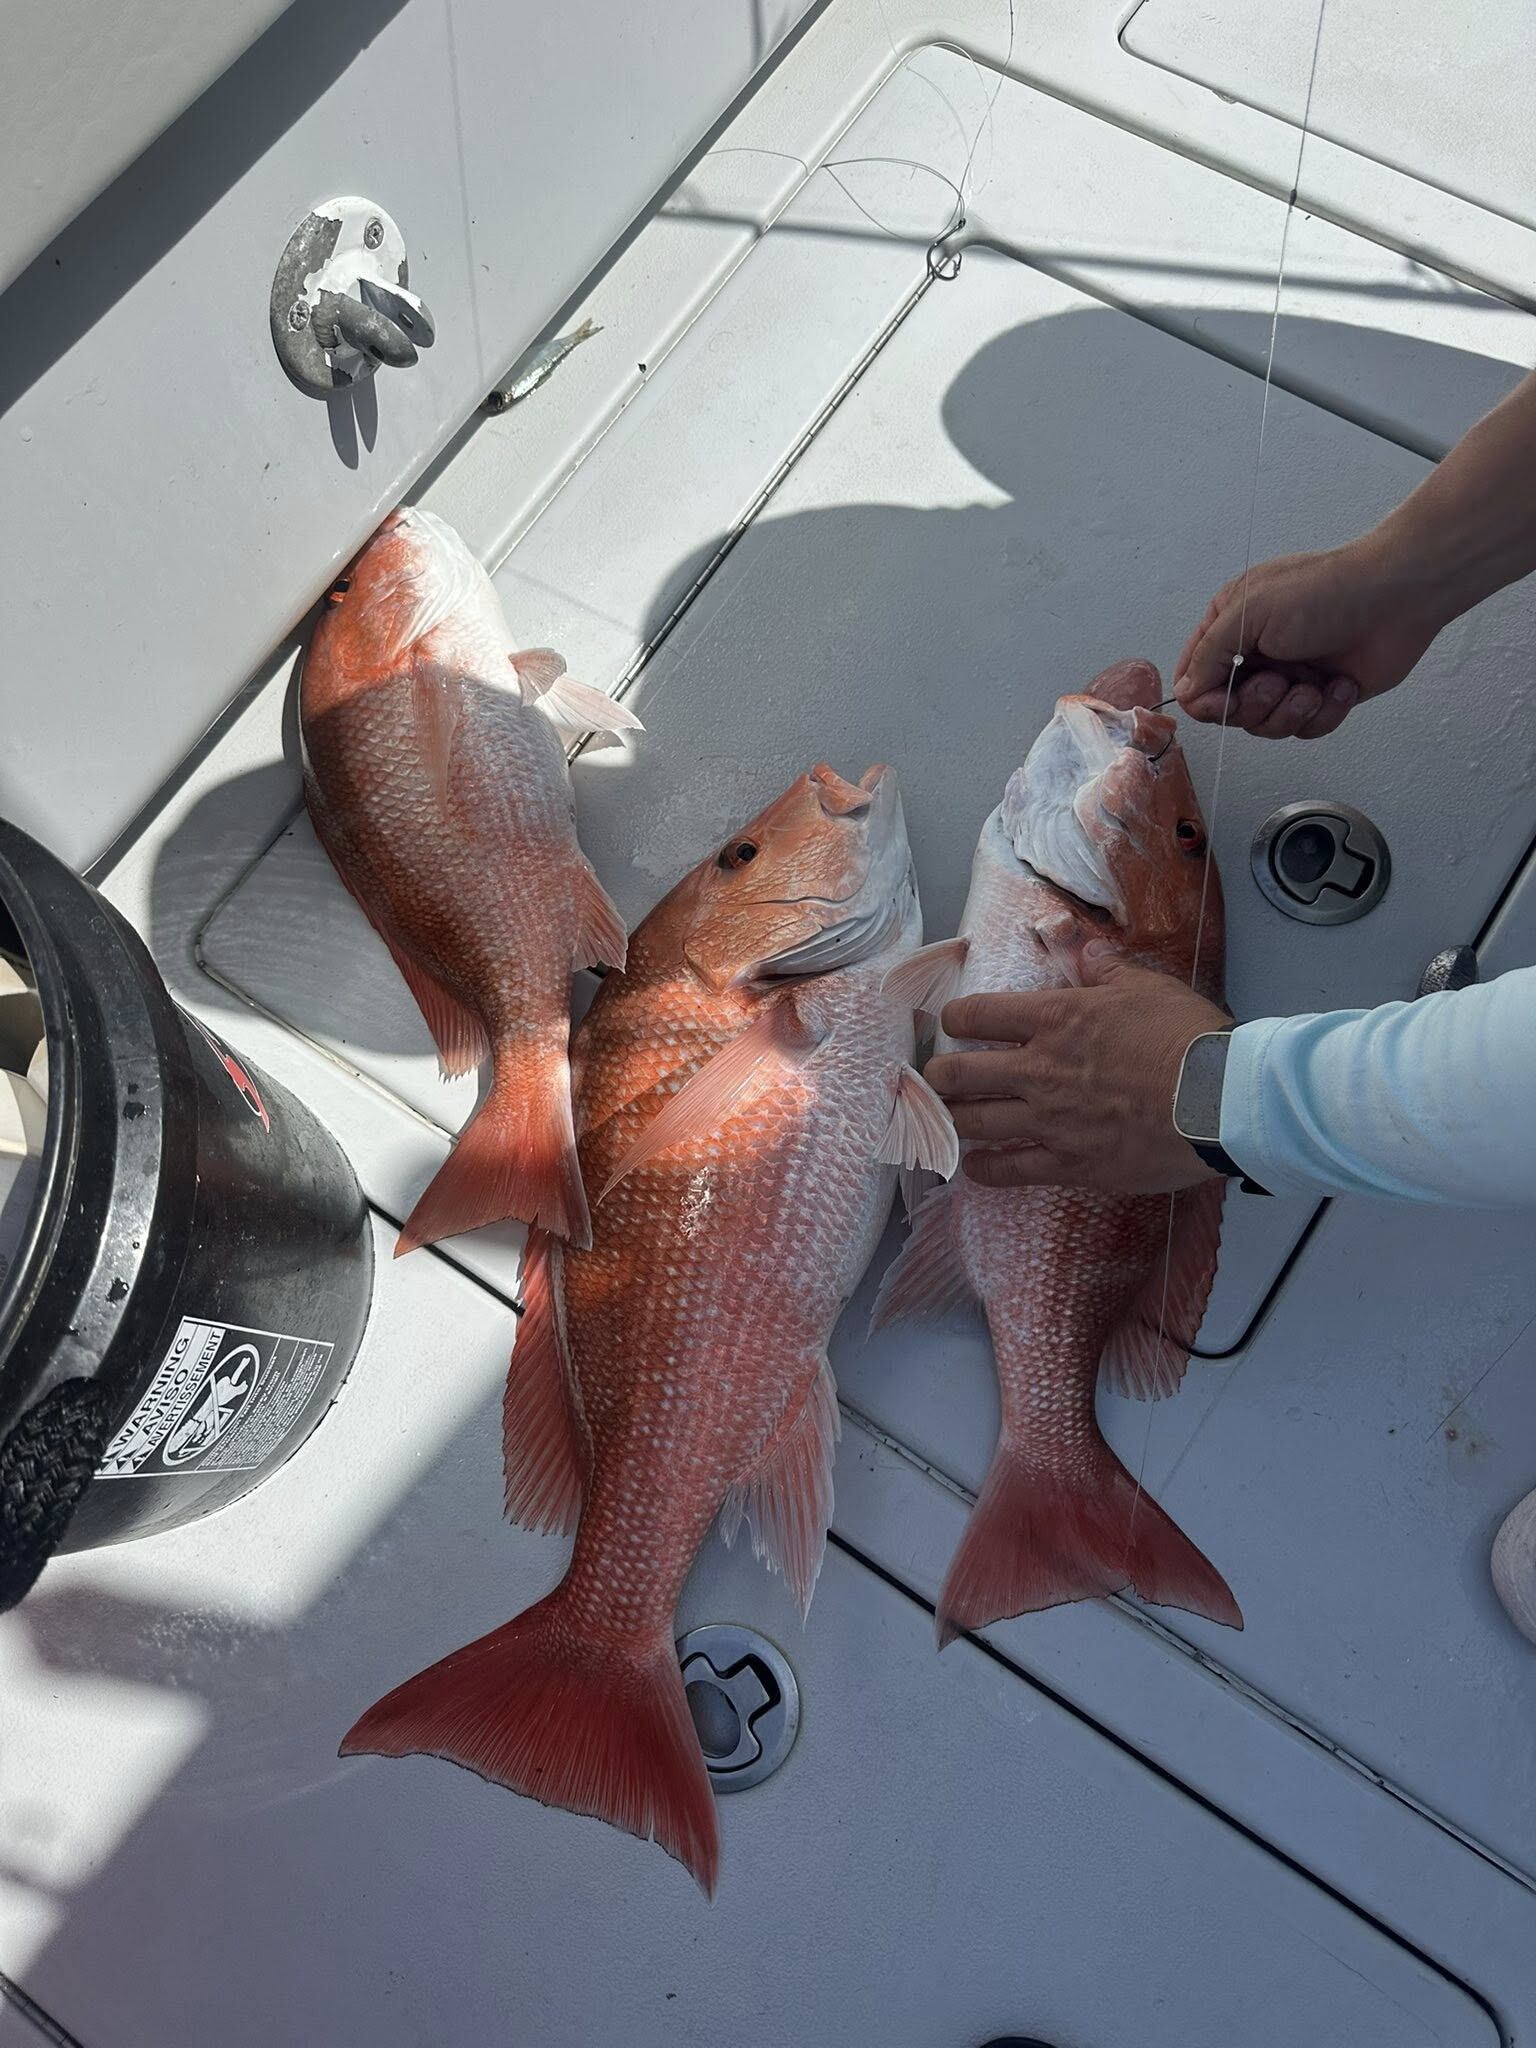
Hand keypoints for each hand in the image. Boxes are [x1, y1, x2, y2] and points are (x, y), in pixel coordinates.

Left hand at [926, 949, 1230, 1192]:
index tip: (952, 1023)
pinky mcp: (1070, 1164)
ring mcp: (1050, 1122)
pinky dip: (984, 1169)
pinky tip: (974, 1166)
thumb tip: (1085, 950)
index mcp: (1055, 1019)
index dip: (955, 1018)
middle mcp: (1039, 1070)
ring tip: (946, 1117)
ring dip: (951, 1119)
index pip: (978, 1014)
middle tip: (937, 1077)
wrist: (1218, 1100)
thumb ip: (1105, 968)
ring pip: (973, 1123)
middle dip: (939, 1075)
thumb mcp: (1146, 986)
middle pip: (958, 1074)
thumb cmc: (1186, 1037)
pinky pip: (1009, 1171)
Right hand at [1174, 539, 1446, 739]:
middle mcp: (1255, 654)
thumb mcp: (1249, 613)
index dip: (1207, 700)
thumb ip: (1207, 656)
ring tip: (1314, 686)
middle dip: (1256, 704)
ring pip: (1266, 726)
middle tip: (1279, 682)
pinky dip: (1324, 712)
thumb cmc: (1327, 592)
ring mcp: (1288, 677)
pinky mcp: (1321, 697)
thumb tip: (1185, 693)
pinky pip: (1305, 729)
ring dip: (1291, 711)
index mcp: (1229, 626)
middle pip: (1229, 711)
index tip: (1227, 697)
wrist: (1397, 598)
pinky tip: (1340, 684)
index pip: (1194, 681)